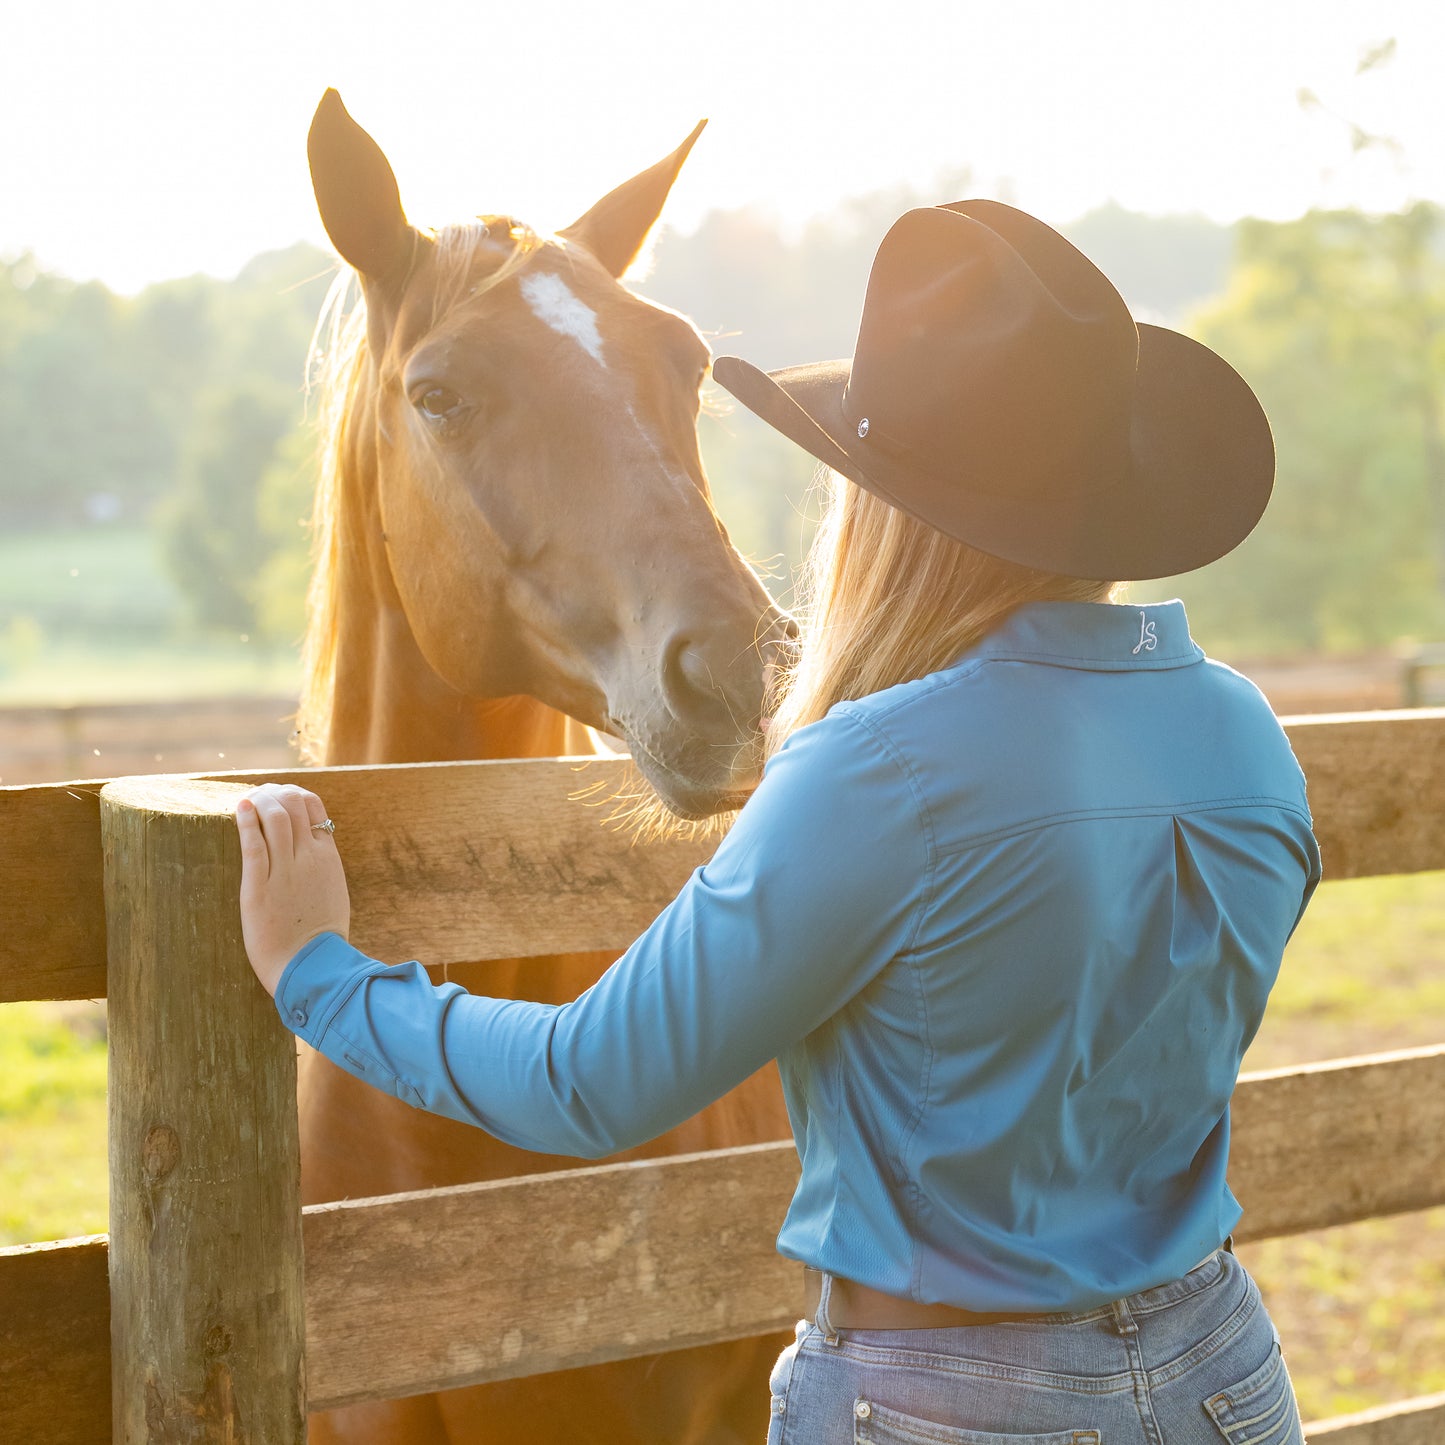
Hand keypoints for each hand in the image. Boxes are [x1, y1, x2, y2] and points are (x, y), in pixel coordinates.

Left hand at [235, 783, 350, 996]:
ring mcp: (285, 871)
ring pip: (274, 817)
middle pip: (294, 804)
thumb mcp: (332, 892)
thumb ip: (322, 869)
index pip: (315, 808)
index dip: (295, 794)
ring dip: (259, 801)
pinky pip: (253, 844)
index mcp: (328, 858)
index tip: (280, 795)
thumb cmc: (322, 936)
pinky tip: (239, 808)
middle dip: (275, 792)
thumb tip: (312, 854)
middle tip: (260, 794)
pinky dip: (245, 820)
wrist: (312, 965)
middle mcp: (308, 857)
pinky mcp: (259, 887)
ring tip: (247, 799)